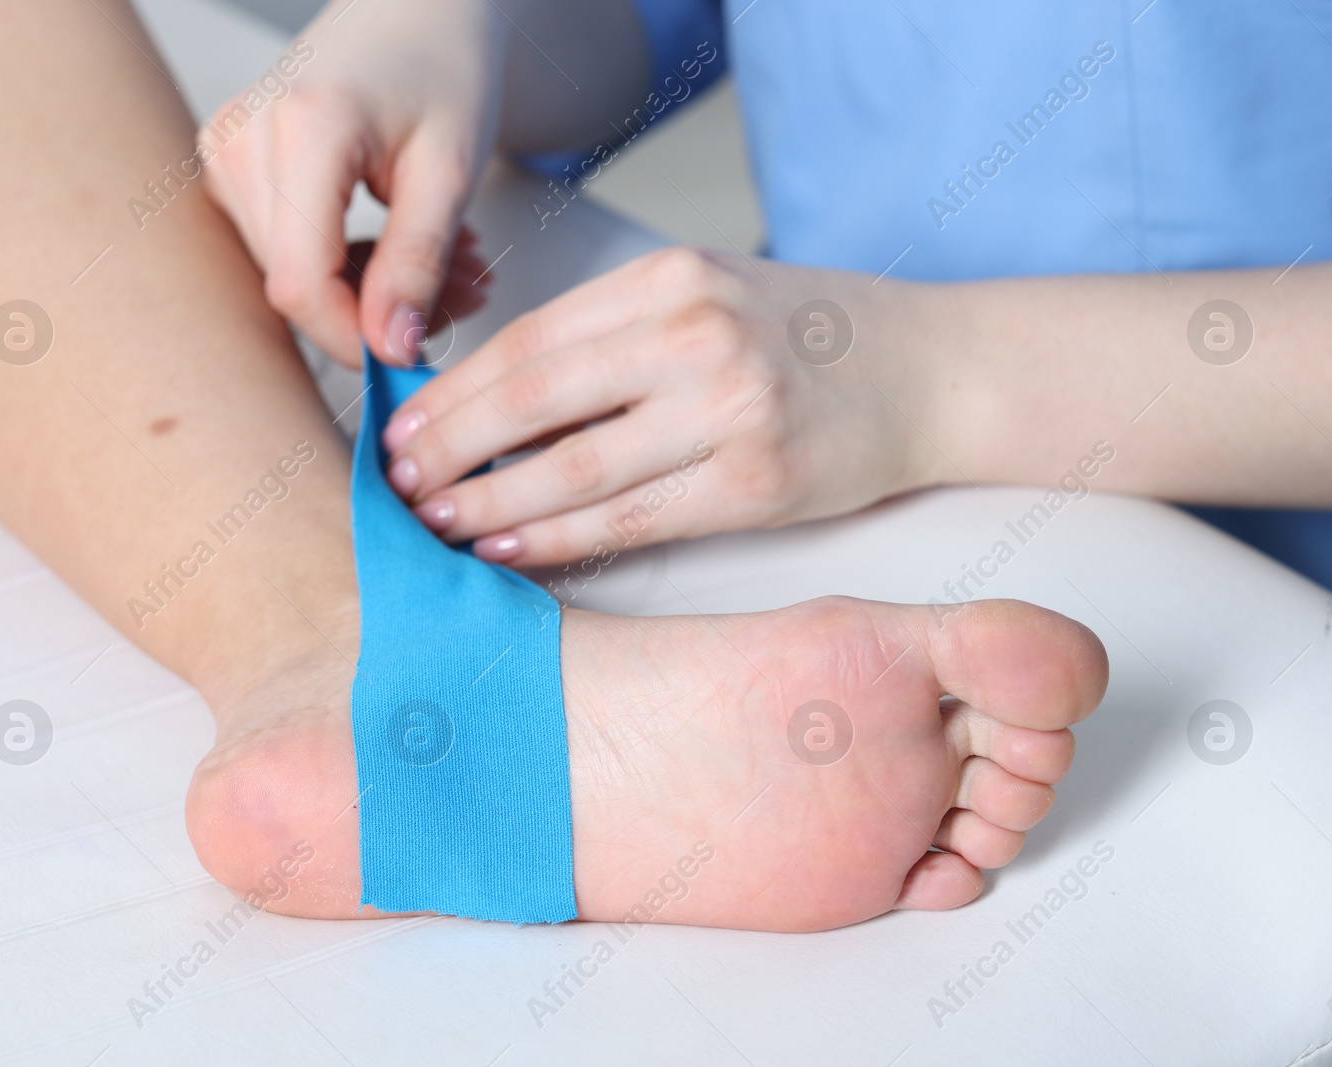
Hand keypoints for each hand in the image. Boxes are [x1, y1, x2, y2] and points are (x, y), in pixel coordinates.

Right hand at [201, 0, 507, 365]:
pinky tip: (404, 247)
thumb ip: (418, 264)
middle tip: (466, 289)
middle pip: (295, 284)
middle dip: (380, 311)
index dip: (355, 338)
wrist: (416, 12)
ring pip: (293, 275)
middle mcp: (244, 139)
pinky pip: (286, 251)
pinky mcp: (233, 166)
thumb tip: (391, 349)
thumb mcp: (451, 171)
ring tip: (449, 259)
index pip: (302, 282)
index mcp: (303, 129)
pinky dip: (351, 265)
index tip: (415, 354)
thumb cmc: (442, 66)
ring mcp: (227, 151)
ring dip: (374, 290)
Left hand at [379, 247, 942, 565]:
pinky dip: (560, 538)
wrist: (934, 371)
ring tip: (437, 523)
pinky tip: (510, 547)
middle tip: (398, 485)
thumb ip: (616, 335)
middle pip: (535, 399)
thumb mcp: (712, 298)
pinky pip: (633, 519)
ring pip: (574, 467)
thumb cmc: (812, 339)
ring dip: (490, 501)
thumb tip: (499, 401)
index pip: (532, 339)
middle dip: (452, 448)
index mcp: (673, 279)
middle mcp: (696, 335)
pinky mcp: (758, 483)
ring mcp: (731, 409)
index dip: (454, 391)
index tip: (404, 427)